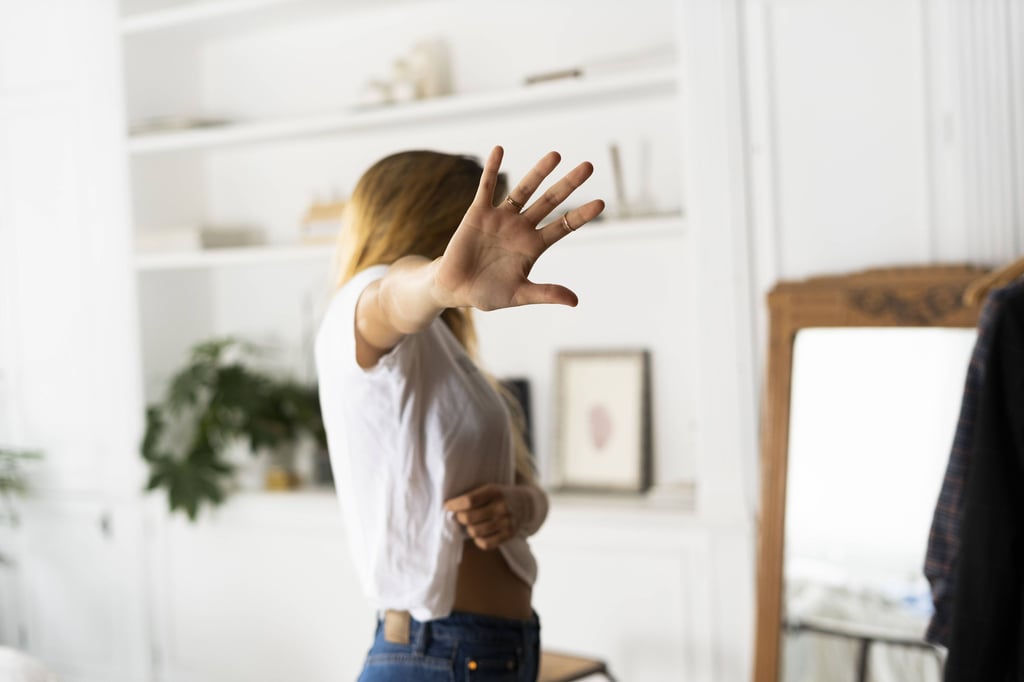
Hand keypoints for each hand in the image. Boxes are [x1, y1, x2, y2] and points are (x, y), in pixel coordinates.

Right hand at [432, 146, 604, 311]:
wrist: (456, 289)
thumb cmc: (487, 293)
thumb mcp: (519, 294)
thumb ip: (545, 293)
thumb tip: (575, 301)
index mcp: (534, 246)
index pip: (563, 226)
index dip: (581, 215)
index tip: (601, 204)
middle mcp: (521, 227)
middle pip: (550, 201)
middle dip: (568, 184)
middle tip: (589, 166)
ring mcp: (501, 218)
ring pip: (523, 191)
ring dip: (539, 173)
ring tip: (556, 155)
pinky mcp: (478, 213)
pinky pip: (487, 188)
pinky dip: (492, 169)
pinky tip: (499, 150)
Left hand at [443, 483, 536, 550]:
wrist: (527, 503)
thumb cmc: (500, 495)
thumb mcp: (490, 488)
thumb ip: (473, 494)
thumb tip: (448, 506)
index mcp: (494, 491)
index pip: (469, 500)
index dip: (454, 504)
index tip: (447, 506)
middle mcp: (501, 506)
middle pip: (469, 518)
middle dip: (459, 517)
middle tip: (459, 515)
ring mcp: (506, 522)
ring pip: (474, 531)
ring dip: (468, 528)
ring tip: (471, 524)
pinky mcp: (509, 535)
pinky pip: (485, 544)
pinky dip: (478, 540)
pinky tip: (479, 534)